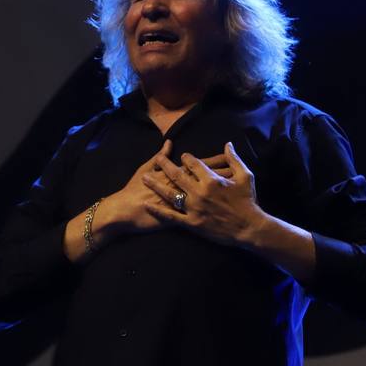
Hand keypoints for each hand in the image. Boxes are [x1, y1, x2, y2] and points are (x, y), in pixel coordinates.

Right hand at [101, 140, 233, 233]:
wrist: (125, 211)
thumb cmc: (133, 190)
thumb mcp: (144, 169)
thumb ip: (158, 158)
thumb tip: (169, 144)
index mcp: (176, 175)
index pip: (200, 165)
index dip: (214, 160)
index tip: (228, 154)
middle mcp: (183, 190)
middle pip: (208, 180)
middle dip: (225, 174)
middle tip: (240, 169)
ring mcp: (184, 206)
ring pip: (208, 197)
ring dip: (222, 192)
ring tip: (238, 188)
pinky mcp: (181, 221)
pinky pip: (201, 215)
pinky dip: (212, 212)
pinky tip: (222, 211)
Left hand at [143, 141, 265, 245]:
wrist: (249, 228)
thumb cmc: (248, 201)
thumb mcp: (245, 177)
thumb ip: (234, 159)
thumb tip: (228, 144)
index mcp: (211, 180)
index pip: (194, 164)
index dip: (186, 158)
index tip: (181, 156)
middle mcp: (199, 192)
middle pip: (177, 175)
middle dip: (165, 165)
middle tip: (157, 160)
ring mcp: (194, 208)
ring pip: (171, 194)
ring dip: (156, 185)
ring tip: (145, 178)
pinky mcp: (192, 223)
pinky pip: (171, 217)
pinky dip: (158, 211)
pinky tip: (147, 205)